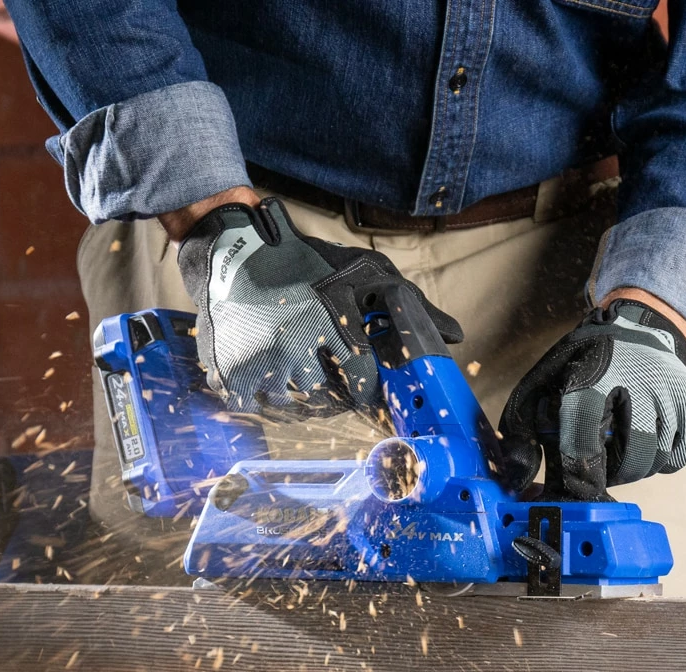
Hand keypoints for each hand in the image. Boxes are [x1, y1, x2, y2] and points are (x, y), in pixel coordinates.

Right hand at [176, 196, 462, 415]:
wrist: (230, 251)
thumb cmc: (305, 263)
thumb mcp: (363, 272)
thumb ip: (412, 305)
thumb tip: (456, 336)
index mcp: (329, 317)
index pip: (361, 379)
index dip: (367, 390)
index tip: (365, 390)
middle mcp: (292, 342)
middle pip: (328, 399)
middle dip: (335, 394)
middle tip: (332, 381)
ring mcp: (258, 360)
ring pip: (294, 406)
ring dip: (303, 397)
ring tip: (301, 373)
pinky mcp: (229, 372)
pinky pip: (259, 407)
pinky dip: (268, 398)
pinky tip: (274, 376)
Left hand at [498, 298, 685, 500]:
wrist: (638, 327)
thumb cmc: (582, 365)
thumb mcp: (540, 384)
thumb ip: (520, 430)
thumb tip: (519, 477)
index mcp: (591, 379)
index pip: (584, 444)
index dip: (577, 478)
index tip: (575, 489)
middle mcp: (641, 383)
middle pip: (631, 462)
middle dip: (609, 471)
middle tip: (598, 458)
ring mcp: (677, 395)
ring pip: (656, 463)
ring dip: (633, 465)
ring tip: (620, 438)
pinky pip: (681, 457)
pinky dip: (663, 458)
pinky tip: (648, 434)